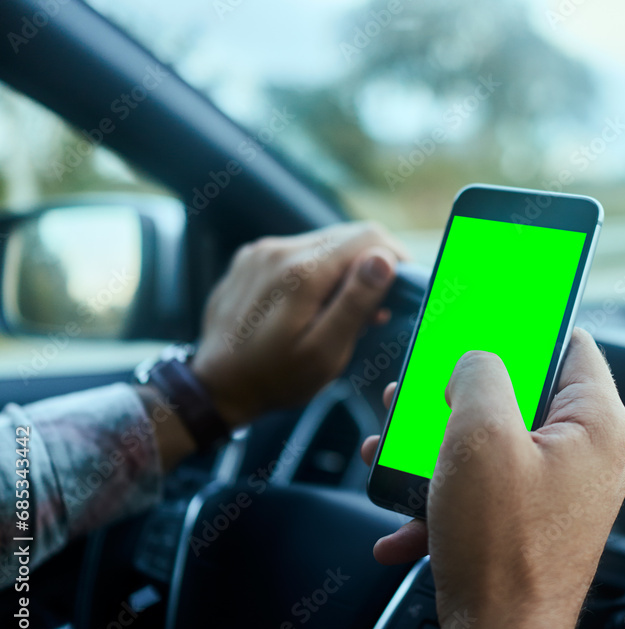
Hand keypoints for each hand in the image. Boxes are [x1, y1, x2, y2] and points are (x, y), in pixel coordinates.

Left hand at [192, 223, 407, 426]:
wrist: (216, 387)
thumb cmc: (276, 379)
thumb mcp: (325, 353)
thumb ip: (355, 302)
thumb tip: (384, 259)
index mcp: (302, 272)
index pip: (369, 237)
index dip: (395, 258)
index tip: (400, 289)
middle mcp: (279, 250)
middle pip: (346, 236)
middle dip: (369, 266)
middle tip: (373, 309)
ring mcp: (260, 251)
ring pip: (323, 243)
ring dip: (342, 270)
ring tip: (339, 311)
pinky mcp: (251, 258)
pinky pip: (298, 252)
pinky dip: (315, 272)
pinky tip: (310, 306)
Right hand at [361, 329, 624, 628]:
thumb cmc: (500, 550)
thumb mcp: (479, 435)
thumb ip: (481, 372)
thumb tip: (478, 359)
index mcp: (597, 423)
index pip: (569, 341)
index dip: (524, 322)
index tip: (487, 314)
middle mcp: (590, 455)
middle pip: (522, 393)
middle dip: (460, 395)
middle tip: (420, 396)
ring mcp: (564, 492)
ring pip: (497, 442)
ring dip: (441, 446)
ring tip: (395, 456)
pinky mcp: (537, 523)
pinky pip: (490, 489)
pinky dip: (448, 495)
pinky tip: (406, 519)